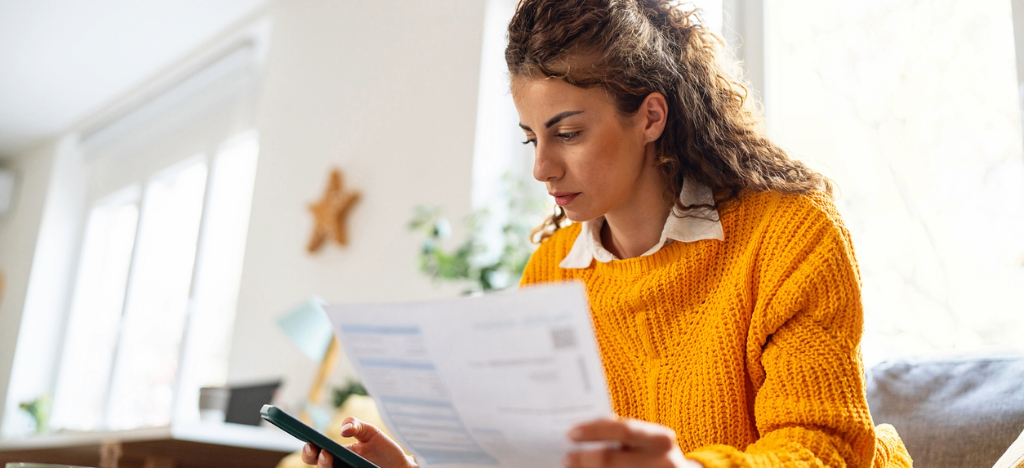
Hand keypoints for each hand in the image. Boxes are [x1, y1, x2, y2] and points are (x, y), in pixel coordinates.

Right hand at [300, 417, 416, 467]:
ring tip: (329, 456)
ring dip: (325, 467)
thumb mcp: (370, 432)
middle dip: (313, 459)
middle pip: (319, 466)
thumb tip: (343, 430)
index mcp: (337, 454)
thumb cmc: (383, 449)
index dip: (309, 450)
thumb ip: (356, 425)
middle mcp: (338, 467)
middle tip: (323, 452)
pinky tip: (350, 467)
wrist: (401, 465)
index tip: (310, 443)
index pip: (316, 454)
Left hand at [564, 418, 702, 467]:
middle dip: (583, 459)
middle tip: (566, 458)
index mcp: (660, 439)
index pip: (622, 430)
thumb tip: (583, 432)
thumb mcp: (648, 439)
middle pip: (611, 459)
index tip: (571, 434)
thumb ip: (623, 433)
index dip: (594, 431)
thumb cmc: (656, 454)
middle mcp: (662, 461)